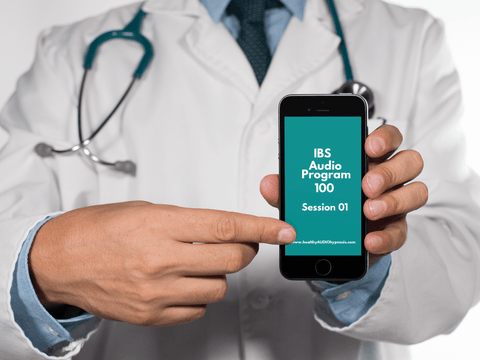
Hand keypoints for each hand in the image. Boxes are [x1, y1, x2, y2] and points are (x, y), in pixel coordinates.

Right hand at [29, 202, 295, 325]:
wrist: (59, 261)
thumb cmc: (96, 230)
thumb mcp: (144, 211)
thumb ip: (186, 223)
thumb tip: (221, 232)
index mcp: (160, 226)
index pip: (227, 227)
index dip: (262, 229)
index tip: (283, 230)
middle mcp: (161, 260)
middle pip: (232, 259)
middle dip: (244, 250)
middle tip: (236, 244)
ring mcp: (157, 292)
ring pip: (219, 288)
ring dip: (218, 274)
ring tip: (196, 263)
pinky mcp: (152, 315)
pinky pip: (197, 309)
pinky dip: (198, 296)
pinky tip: (181, 283)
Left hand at [260, 125, 427, 266]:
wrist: (331, 241)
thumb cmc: (322, 205)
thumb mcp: (300, 195)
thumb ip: (287, 188)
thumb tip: (269, 183)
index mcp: (367, 159)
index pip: (388, 138)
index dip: (384, 138)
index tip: (368, 145)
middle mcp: (387, 178)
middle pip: (409, 162)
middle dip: (390, 171)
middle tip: (365, 185)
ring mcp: (394, 203)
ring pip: (416, 193)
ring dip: (393, 201)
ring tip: (367, 211)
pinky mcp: (393, 230)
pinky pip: (401, 232)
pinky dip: (385, 237)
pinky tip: (368, 241)